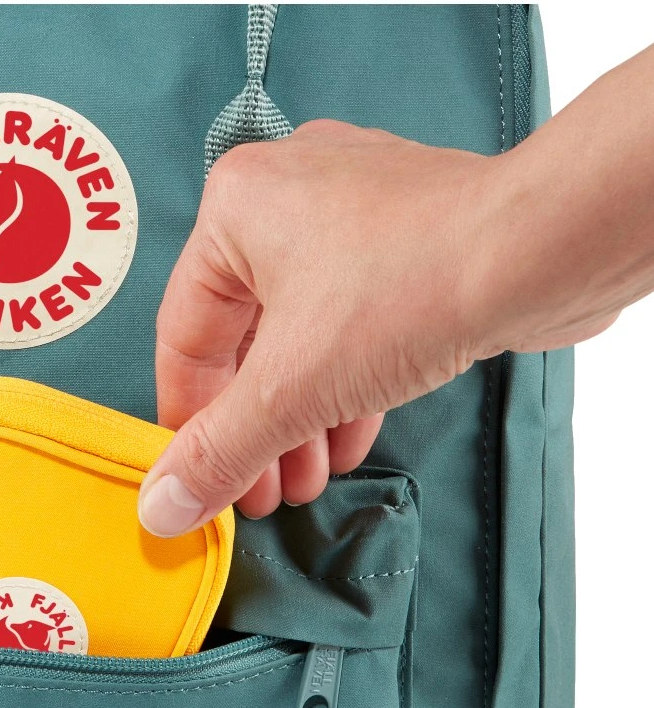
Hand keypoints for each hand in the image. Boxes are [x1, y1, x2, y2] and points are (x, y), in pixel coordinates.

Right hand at [139, 119, 507, 534]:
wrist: (544, 249)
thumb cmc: (412, 285)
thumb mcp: (290, 390)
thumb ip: (219, 453)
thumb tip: (161, 508)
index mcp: (235, 211)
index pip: (184, 339)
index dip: (188, 423)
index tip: (194, 479)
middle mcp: (285, 199)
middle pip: (244, 343)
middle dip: (254, 430)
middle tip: (254, 494)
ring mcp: (350, 213)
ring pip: (300, 337)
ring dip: (297, 419)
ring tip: (302, 482)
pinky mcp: (405, 239)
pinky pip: (351, 324)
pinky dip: (342, 385)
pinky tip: (346, 443)